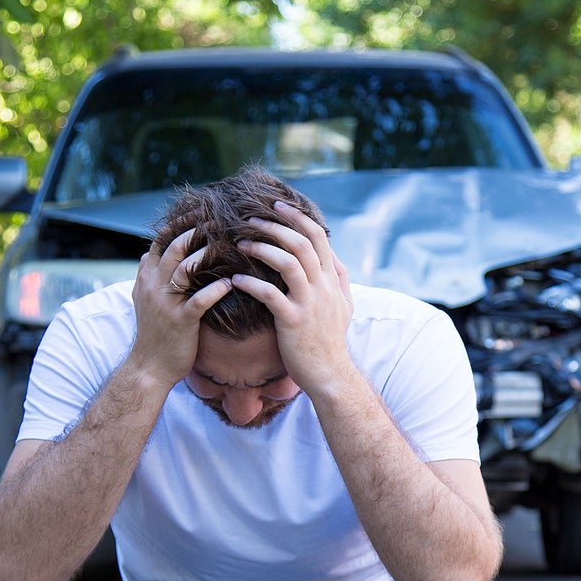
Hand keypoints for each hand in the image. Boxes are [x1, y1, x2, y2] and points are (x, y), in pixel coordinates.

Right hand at [130, 228, 231, 384]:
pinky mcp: (181, 321)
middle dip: (196, 230)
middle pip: (174, 248)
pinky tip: (232, 282)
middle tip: (219, 219)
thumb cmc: (155, 333)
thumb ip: (149, 276)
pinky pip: (199, 300)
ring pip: (185, 268)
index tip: (199, 210)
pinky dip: (216, 289)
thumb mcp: (145, 300)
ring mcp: (166, 303)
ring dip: (208, 253)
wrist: (150, 367)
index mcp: (146, 278)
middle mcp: (153, 286)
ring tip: (229, 243)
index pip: (160, 241)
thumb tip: (151, 253)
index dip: (179, 224)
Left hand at [230, 201, 353, 394]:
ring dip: (263, 248)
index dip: (298, 217)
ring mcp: (309, 303)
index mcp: (332, 280)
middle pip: (302, 243)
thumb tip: (335, 257)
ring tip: (241, 244)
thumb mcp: (344, 307)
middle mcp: (323, 287)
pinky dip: (252, 284)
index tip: (278, 206)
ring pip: (289, 262)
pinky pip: (270, 294)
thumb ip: (340, 279)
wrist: (329, 374)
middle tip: (252, 219)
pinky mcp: (293, 321)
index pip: (319, 237)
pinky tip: (235, 280)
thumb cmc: (330, 341)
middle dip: (276, 226)